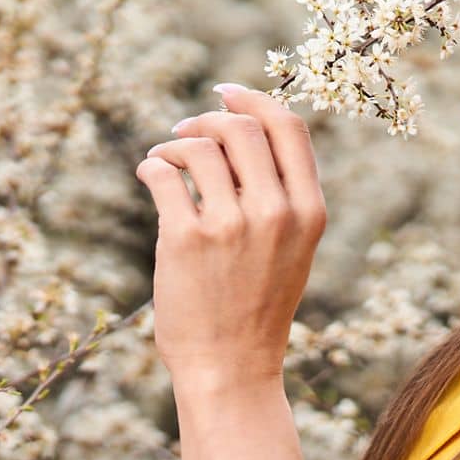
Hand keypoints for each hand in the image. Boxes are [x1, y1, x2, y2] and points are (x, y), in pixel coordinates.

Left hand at [133, 82, 325, 386]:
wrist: (231, 368)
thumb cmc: (256, 308)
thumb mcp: (292, 250)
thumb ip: (282, 197)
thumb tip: (242, 132)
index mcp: (309, 212)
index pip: (289, 128)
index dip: (255, 99)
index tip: (226, 91)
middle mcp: (276, 213)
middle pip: (241, 128)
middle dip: (208, 118)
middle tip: (184, 129)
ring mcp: (231, 225)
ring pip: (199, 147)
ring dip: (174, 142)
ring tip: (164, 157)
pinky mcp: (186, 239)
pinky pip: (164, 174)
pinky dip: (152, 165)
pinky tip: (150, 173)